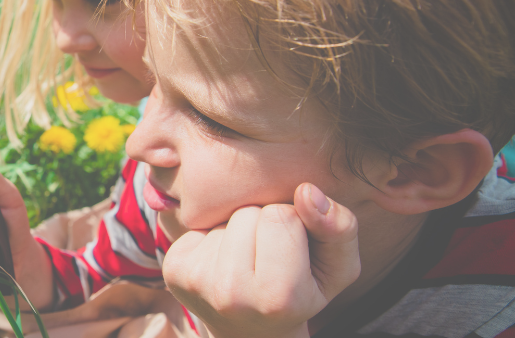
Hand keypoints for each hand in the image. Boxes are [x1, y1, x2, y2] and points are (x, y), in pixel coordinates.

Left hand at [161, 183, 359, 337]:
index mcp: (277, 298)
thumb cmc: (301, 293)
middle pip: (249, 213)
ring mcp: (196, 281)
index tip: (294, 255)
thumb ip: (340, 228)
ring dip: (239, 229)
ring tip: (247, 261)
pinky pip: (201, 223)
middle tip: (268, 259)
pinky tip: (222, 262)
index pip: (283, 215)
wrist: (251, 332)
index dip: (294, 225)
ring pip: (225, 216)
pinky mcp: (174, 268)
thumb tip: (307, 191)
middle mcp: (230, 293)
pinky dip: (215, 236)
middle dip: (264, 226)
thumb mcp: (336, 269)